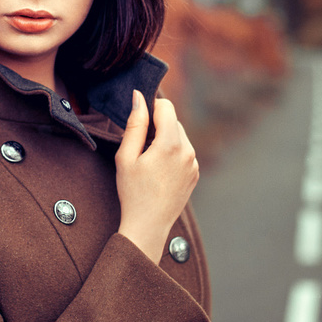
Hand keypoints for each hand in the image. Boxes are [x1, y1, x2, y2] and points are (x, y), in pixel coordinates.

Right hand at [115, 90, 198, 262]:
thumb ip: (135, 123)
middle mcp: (188, 151)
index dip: (151, 108)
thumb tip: (139, 97)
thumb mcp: (126, 156)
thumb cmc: (133, 192)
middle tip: (140, 148)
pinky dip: (173, 154)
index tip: (139, 121)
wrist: (148, 225)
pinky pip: (185, 152)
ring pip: (180, 137)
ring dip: (165, 140)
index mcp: (170, 144)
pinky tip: (159, 171)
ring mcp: (194, 163)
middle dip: (157, 127)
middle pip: (173, 121)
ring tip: (149, 162)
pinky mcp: (195, 173)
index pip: (166, 107)